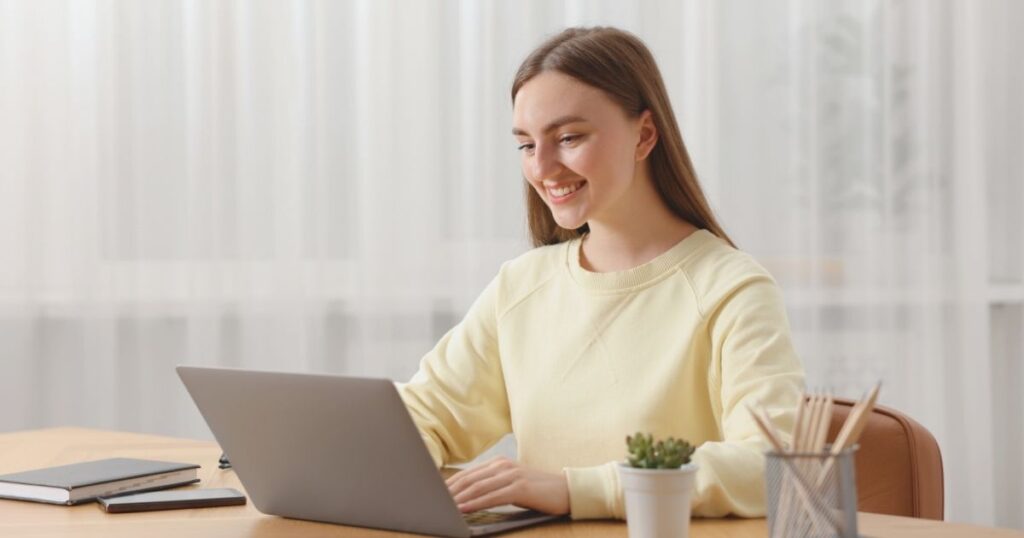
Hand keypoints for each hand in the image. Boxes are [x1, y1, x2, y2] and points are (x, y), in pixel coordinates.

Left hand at [445, 456, 569, 514]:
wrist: (567, 490)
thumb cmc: (538, 491)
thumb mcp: (512, 485)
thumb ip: (492, 487)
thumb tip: (468, 498)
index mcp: (499, 464)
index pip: (468, 474)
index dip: (450, 485)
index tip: (436, 495)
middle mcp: (503, 466)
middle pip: (469, 479)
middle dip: (450, 492)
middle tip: (434, 503)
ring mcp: (512, 475)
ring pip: (478, 487)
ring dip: (459, 499)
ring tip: (444, 508)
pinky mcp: (520, 487)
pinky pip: (493, 497)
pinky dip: (476, 503)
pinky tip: (465, 510)